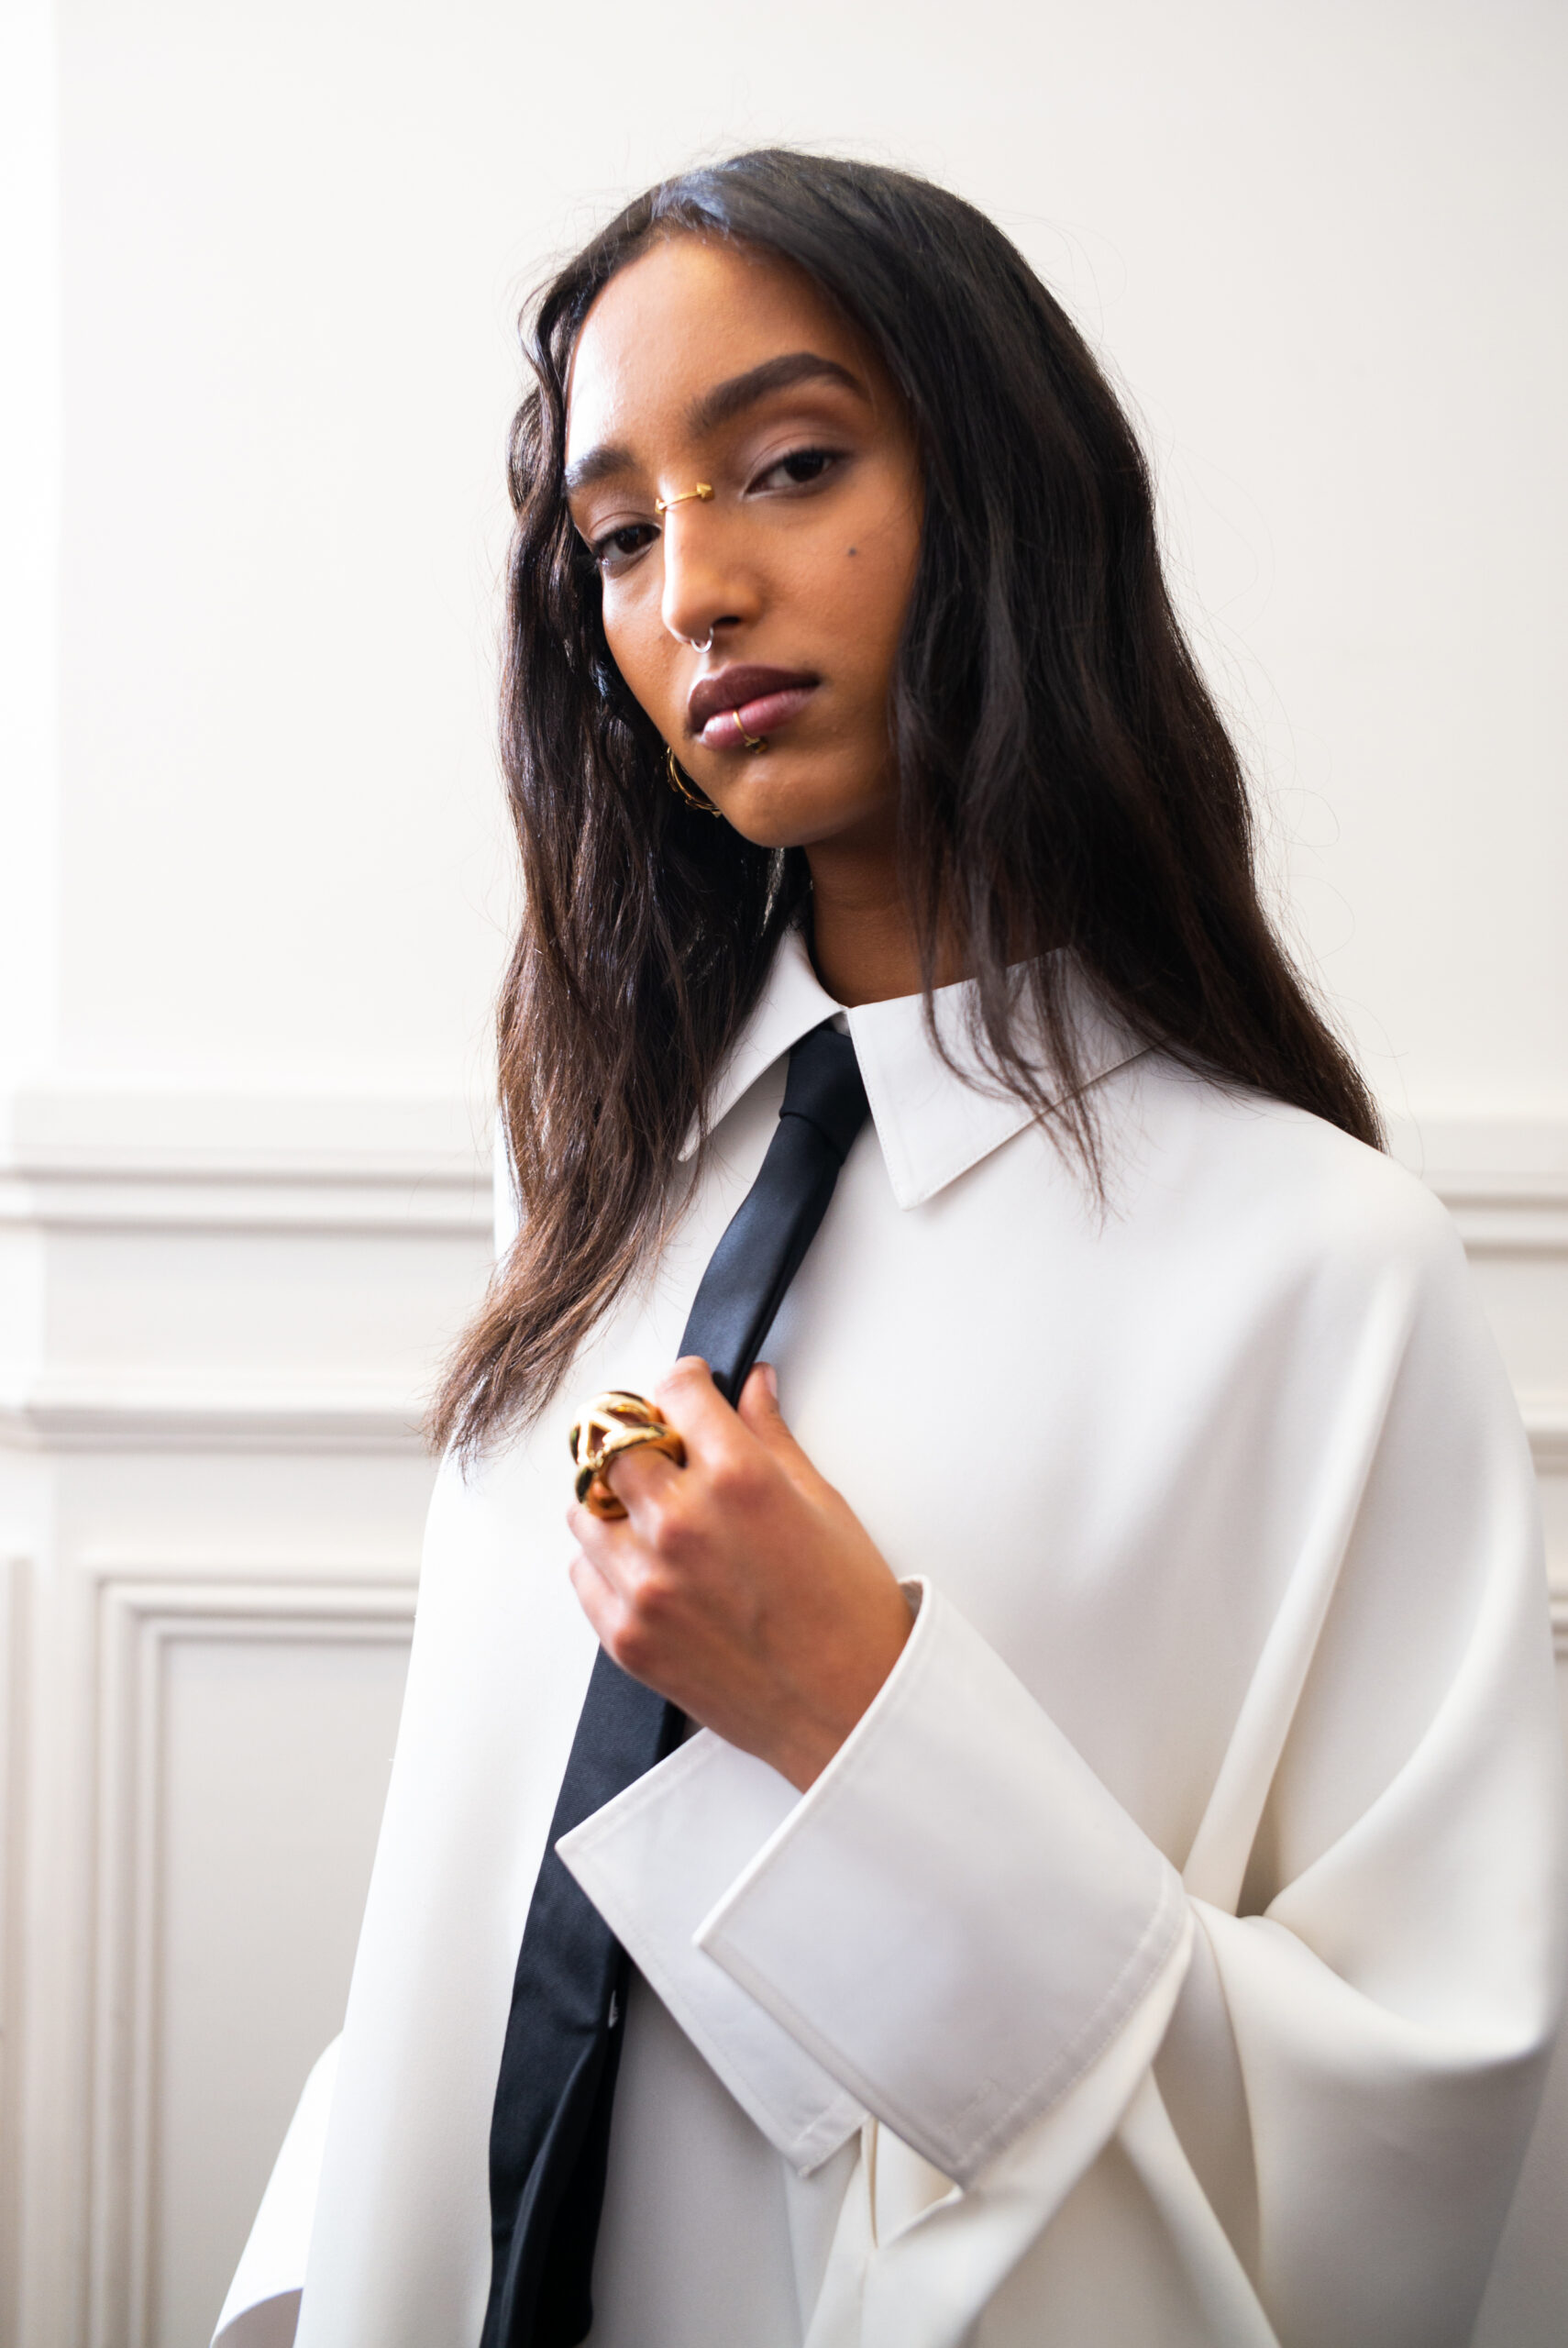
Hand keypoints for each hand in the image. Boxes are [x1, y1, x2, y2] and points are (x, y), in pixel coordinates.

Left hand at [567, 1357, 912, 1789]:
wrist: (849, 1710)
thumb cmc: (849, 1613)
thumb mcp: (823, 1504)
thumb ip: (772, 1436)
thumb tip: (753, 1387)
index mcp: (738, 1479)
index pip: (674, 1391)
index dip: (685, 1385)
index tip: (689, 1393)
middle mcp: (681, 1524)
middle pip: (612, 1441)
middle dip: (638, 1436)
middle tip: (662, 1449)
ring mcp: (646, 1583)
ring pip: (583, 1505)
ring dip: (612, 1498)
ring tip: (653, 1515)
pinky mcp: (625, 1636)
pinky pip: (582, 1570)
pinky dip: (605, 1558)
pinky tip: (647, 1563)